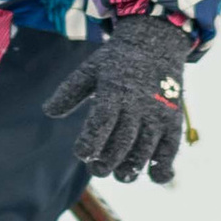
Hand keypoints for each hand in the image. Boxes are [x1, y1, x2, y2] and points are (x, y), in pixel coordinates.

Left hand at [43, 15, 194, 185]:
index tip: (81, 154)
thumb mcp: (91, 69)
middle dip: (106, 162)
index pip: (101, 121)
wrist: (156, 44)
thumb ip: (69, 91)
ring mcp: (158, 114)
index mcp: (115, 90)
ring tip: (118, 173)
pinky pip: (170, 149)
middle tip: (96, 168)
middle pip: (122, 142)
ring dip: (129, 169)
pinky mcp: (173, 121)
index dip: (90, 142)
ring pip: (144, 151)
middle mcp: (138, 104)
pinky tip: (155, 176)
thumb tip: (48, 111)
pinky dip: (164, 167)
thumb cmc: (116, 63)